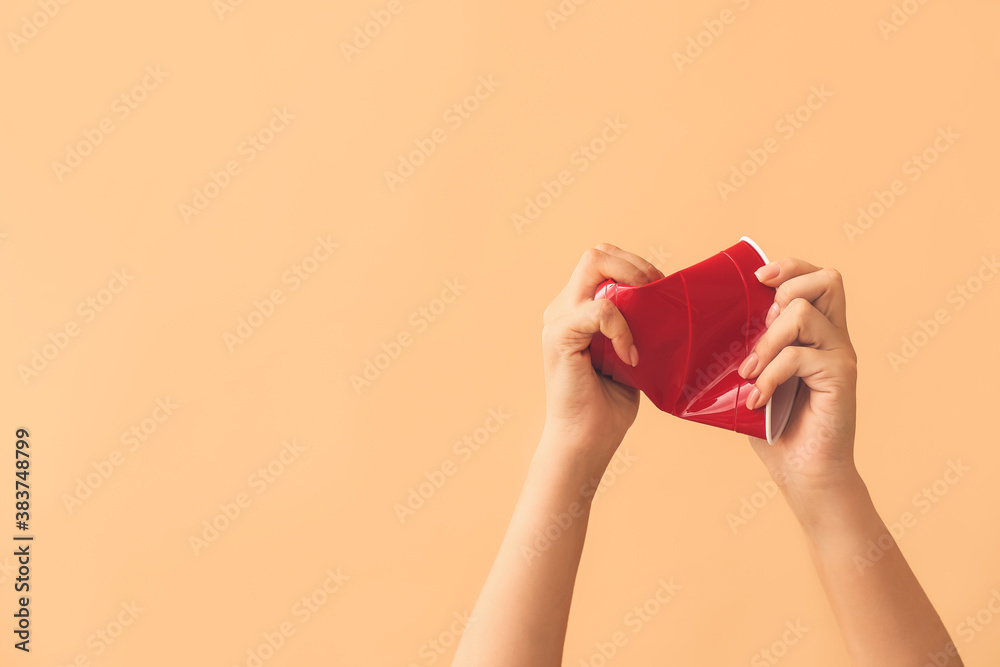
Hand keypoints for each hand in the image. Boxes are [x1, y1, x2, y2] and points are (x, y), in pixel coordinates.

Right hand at [540, 243, 663, 472]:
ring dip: (632, 286)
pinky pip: (600, 309)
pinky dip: (622, 328)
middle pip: (596, 253)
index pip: (603, 261)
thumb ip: (637, 324)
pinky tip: (632, 356)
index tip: (662, 291)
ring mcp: (557, 320)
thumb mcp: (630, 354)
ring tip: (650, 318)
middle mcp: (562, 308)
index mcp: (576, 309)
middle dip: (635, 266)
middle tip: (658, 294)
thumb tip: (668, 301)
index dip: (635, 266)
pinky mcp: (558, 336)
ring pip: (594, 265)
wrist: (585, 442)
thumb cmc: (608, 405)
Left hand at [738, 259, 858, 514]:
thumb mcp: (753, 379)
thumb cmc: (774, 428)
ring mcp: (840, 356)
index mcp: (816, 333)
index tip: (757, 279)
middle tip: (762, 318)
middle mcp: (834, 338)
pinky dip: (769, 375)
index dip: (789, 267)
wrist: (804, 473)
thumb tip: (697, 329)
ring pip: (803, 314)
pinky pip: (798, 356)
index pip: (816, 278)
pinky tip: (757, 399)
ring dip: (766, 340)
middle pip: (828, 279)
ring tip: (747, 373)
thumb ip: (744, 350)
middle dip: (787, 287)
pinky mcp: (840, 379)